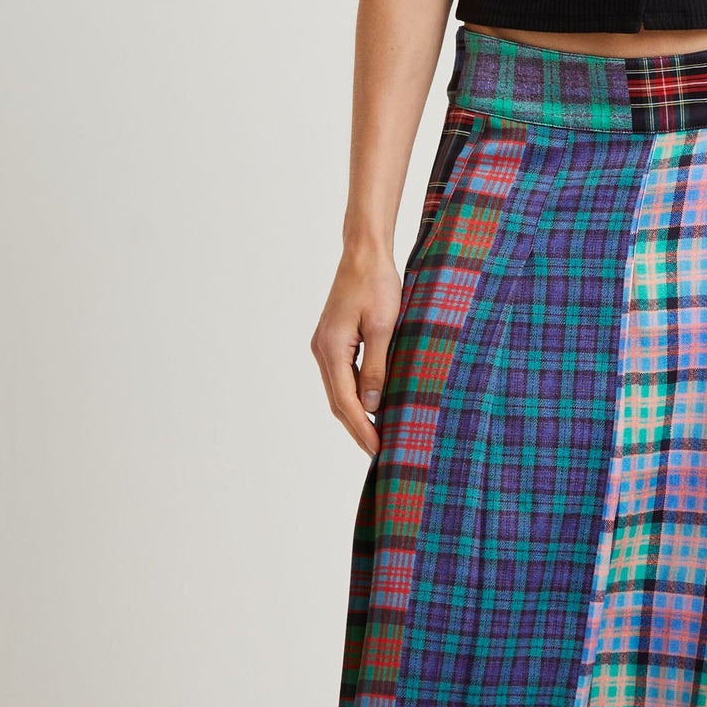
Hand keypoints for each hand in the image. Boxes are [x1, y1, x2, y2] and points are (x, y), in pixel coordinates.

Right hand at [311, 245, 402, 458]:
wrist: (364, 254)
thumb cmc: (378, 285)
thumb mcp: (385, 328)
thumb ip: (377, 368)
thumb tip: (372, 407)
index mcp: (332, 348)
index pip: (345, 401)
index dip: (361, 428)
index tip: (377, 449)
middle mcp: (322, 349)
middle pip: (337, 401)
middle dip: (356, 428)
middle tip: (378, 453)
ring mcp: (324, 345)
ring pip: (338, 391)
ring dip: (354, 414)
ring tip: (376, 436)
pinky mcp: (333, 340)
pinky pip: (341, 376)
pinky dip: (354, 395)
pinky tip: (370, 406)